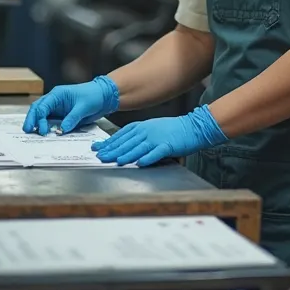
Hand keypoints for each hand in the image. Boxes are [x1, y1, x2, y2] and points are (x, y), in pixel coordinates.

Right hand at [23, 76, 118, 135]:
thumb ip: (72, 118)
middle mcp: (54, 100)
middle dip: (31, 119)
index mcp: (57, 94)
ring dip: (36, 123)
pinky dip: (45, 126)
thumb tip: (62, 130)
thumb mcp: (84, 107)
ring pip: (41, 115)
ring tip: (32, 133)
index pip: (43, 106)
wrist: (103, 96)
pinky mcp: (61, 115)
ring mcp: (57, 108)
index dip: (40, 118)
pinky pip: (50, 121)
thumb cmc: (93, 96)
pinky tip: (43, 133)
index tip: (42, 130)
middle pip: (37, 109)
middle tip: (28, 130)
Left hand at [93, 104, 226, 166]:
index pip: (121, 135)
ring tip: (117, 161)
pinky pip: (157, 152)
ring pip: (139, 147)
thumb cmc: (172, 129)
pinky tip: (141, 163)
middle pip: (127, 142)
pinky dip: (148, 157)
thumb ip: (138, 135)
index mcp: (142, 127)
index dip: (109, 142)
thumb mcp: (152, 128)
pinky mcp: (168, 145)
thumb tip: (122, 144)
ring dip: (127, 154)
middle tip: (101, 156)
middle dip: (113, 150)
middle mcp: (147, 131)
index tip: (98, 148)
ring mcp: (157, 138)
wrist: (192, 127)